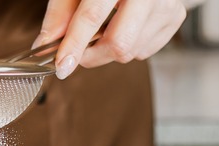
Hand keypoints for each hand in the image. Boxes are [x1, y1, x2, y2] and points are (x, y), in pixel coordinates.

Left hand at [33, 0, 186, 79]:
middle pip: (118, 44)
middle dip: (91, 55)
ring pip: (130, 52)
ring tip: (104, 29)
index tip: (62, 66)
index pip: (93, 16)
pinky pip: (143, 51)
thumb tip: (43, 47)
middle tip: (78, 50)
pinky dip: (127, 47)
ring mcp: (166, 5)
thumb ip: (59, 14)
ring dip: (107, 51)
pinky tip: (124, 27)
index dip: (74, 44)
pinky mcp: (175, 18)